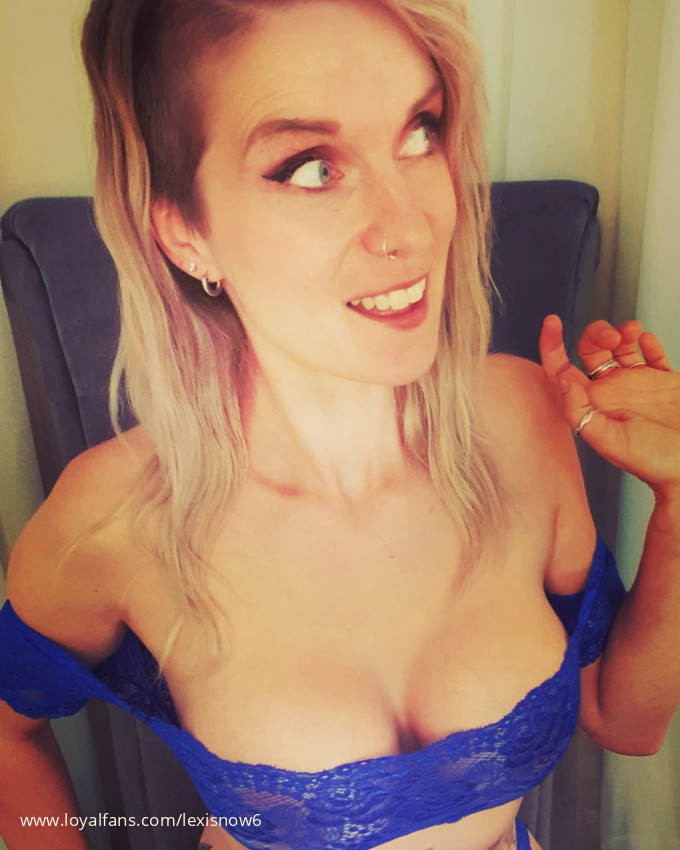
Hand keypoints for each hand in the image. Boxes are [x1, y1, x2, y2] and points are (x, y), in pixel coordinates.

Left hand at [539, 314, 679, 498]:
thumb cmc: (652, 463)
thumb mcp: (609, 441)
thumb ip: (581, 412)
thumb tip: (562, 381)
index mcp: (592, 403)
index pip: (562, 370)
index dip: (552, 345)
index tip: (552, 323)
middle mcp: (611, 391)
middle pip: (592, 350)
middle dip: (597, 333)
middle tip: (613, 335)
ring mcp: (638, 384)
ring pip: (620, 347)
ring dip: (622, 332)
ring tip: (633, 330)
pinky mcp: (664, 382)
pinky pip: (652, 355)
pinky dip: (649, 343)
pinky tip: (648, 340)